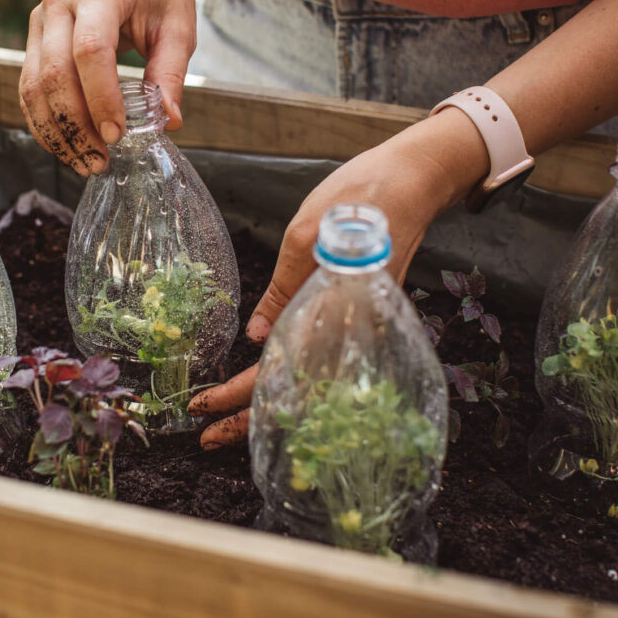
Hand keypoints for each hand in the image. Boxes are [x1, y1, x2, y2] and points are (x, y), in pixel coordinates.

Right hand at [18, 0, 195, 174]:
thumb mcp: (178, 29)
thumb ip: (171, 74)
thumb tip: (168, 121)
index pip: (91, 50)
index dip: (100, 98)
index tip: (117, 134)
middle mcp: (60, 3)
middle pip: (55, 73)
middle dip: (76, 125)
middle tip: (100, 159)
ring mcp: (40, 21)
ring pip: (34, 87)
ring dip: (57, 132)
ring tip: (85, 161)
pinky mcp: (33, 41)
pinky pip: (28, 90)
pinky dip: (45, 124)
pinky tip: (67, 146)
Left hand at [188, 112, 486, 447]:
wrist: (415, 180)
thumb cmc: (359, 197)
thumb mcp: (304, 234)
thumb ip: (282, 290)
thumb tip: (256, 338)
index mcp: (335, 311)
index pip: (279, 369)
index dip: (238, 394)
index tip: (202, 408)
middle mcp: (353, 330)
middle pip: (296, 390)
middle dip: (250, 416)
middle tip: (206, 438)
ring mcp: (362, 326)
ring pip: (310, 381)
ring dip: (270, 405)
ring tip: (229, 425)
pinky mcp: (363, 315)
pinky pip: (325, 361)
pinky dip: (296, 382)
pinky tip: (273, 388)